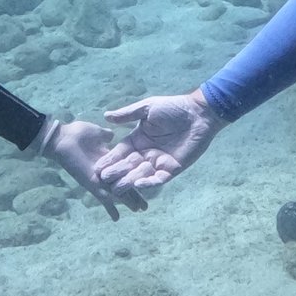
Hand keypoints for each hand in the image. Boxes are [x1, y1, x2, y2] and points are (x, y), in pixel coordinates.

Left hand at [36, 116, 144, 221]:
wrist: (63, 138)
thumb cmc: (77, 134)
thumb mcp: (97, 132)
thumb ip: (106, 135)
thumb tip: (112, 135)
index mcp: (108, 161)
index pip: (125, 172)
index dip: (135, 177)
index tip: (145, 183)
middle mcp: (105, 173)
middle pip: (123, 186)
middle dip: (134, 195)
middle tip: (145, 207)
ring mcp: (98, 179)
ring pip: (116, 193)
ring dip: (127, 202)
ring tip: (138, 211)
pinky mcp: (90, 183)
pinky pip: (101, 197)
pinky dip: (108, 207)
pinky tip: (116, 217)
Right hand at [93, 90, 223, 200]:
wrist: (198, 113)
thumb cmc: (174, 108)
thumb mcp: (147, 108)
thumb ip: (127, 114)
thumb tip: (105, 116)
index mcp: (137, 140)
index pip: (120, 152)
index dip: (109, 160)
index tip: (97, 168)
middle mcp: (145, 153)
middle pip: (127, 166)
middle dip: (116, 173)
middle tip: (103, 180)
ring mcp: (158, 162)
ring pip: (140, 175)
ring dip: (129, 181)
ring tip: (117, 188)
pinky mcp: (172, 169)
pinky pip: (158, 179)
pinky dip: (149, 182)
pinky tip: (139, 185)